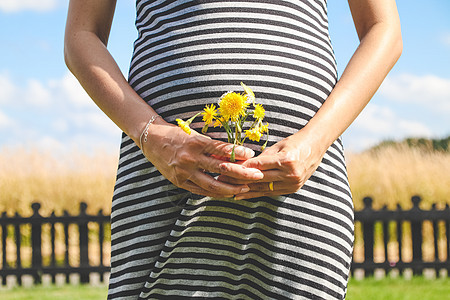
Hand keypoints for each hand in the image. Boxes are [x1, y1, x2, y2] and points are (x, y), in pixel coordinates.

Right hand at [142, 122, 263, 197]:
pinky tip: (228, 193)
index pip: (222, 149)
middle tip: (257, 175)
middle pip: (221, 169)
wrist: (152, 141)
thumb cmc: (177, 135)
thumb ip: (213, 147)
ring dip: (231, 188)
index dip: (238, 153)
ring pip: (212, 185)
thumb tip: (236, 155)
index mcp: (196, 143)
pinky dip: (216, 193)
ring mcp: (184, 172)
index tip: (252, 155)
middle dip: (242, 174)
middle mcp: (190, 159)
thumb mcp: (195, 136)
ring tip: (245, 188)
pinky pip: (202, 191)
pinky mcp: (179, 182)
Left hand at [218, 134, 325, 199]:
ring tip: (228, 190)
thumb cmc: (295, 142)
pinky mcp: (293, 189)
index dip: (240, 168)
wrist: (316, 146)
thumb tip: (242, 165)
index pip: (258, 166)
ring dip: (245, 190)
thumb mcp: (278, 146)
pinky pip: (271, 192)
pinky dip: (256, 193)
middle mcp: (291, 173)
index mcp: (286, 160)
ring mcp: (293, 183)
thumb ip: (262, 158)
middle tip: (222, 180)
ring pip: (263, 188)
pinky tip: (243, 195)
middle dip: (239, 180)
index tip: (225, 169)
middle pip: (259, 179)